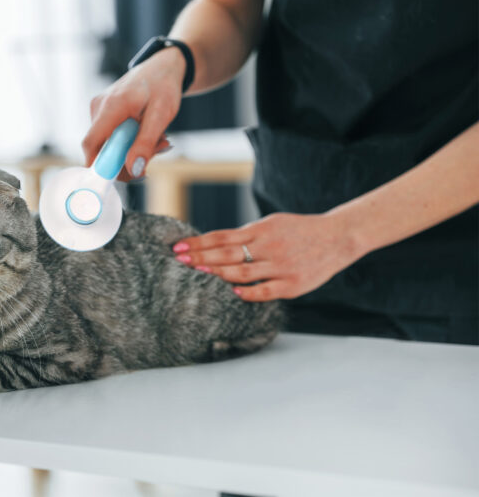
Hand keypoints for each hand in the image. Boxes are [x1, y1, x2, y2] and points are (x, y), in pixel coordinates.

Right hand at [82, 47, 184, 180]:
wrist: (163, 67)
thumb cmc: (163, 86)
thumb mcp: (161, 115)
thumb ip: (146, 143)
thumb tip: (134, 169)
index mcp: (111, 106)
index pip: (91, 144)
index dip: (99, 166)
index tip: (118, 179)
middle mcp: (99, 107)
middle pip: (102, 149)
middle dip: (128, 158)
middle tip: (157, 150)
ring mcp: (99, 110)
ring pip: (109, 145)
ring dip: (133, 150)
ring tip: (158, 138)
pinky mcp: (103, 113)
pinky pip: (112, 137)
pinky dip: (130, 141)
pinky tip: (147, 132)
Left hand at [172, 212, 363, 301]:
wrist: (338, 237)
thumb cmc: (299, 231)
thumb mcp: (272, 223)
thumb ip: (247, 235)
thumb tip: (215, 243)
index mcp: (262, 230)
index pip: (222, 237)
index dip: (198, 242)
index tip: (178, 246)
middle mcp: (269, 247)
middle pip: (226, 254)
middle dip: (200, 257)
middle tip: (179, 260)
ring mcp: (280, 266)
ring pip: (242, 272)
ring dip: (217, 273)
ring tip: (198, 273)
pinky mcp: (293, 285)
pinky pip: (265, 291)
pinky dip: (247, 292)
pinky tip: (231, 292)